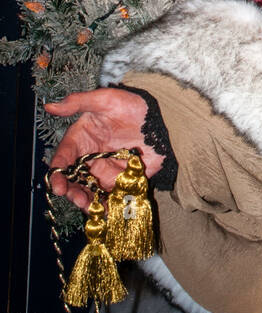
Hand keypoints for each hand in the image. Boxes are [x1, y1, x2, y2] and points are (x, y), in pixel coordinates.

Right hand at [45, 89, 163, 211]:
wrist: (161, 118)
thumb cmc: (131, 105)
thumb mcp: (105, 99)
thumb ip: (78, 103)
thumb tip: (49, 106)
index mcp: (81, 139)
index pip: (63, 158)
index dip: (57, 172)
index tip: (57, 184)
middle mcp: (89, 158)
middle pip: (73, 179)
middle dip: (71, 191)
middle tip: (75, 199)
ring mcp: (103, 171)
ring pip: (88, 191)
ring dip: (85, 201)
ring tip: (88, 207)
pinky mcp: (120, 180)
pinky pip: (109, 197)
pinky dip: (105, 207)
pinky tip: (105, 213)